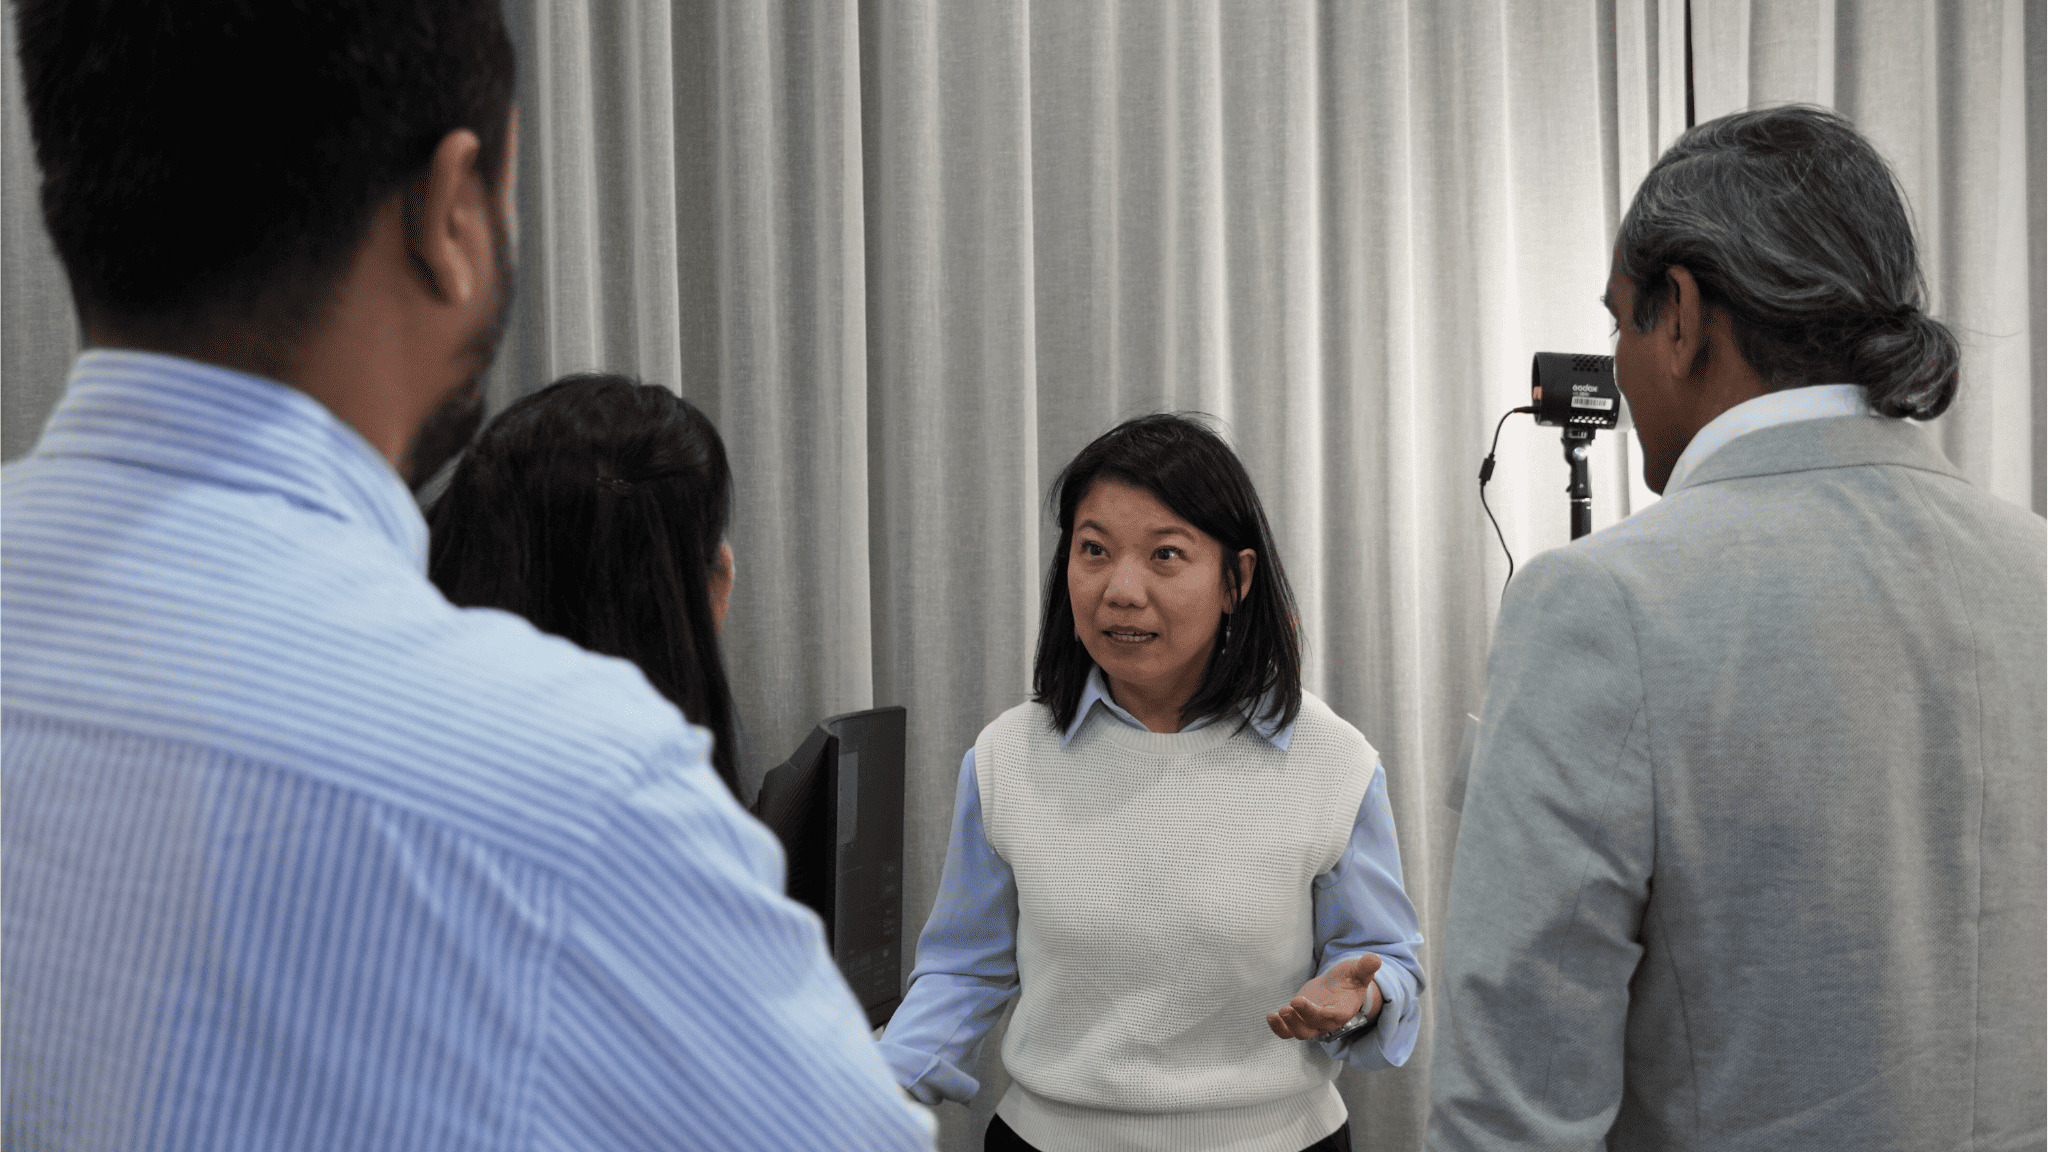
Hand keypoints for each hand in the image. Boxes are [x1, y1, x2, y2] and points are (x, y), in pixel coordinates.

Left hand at [1266, 953, 1381, 1040]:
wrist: (1341, 988)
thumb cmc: (1350, 980)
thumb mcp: (1358, 971)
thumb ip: (1365, 968)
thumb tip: (1375, 959)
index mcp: (1342, 1011)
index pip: (1329, 1017)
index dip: (1314, 1013)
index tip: (1298, 1001)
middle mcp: (1327, 1021)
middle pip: (1312, 1028)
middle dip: (1298, 1020)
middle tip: (1287, 1007)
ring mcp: (1313, 1022)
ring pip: (1300, 1032)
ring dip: (1288, 1026)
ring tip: (1277, 1013)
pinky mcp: (1301, 1019)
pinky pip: (1289, 1031)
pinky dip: (1279, 1028)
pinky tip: (1271, 1017)